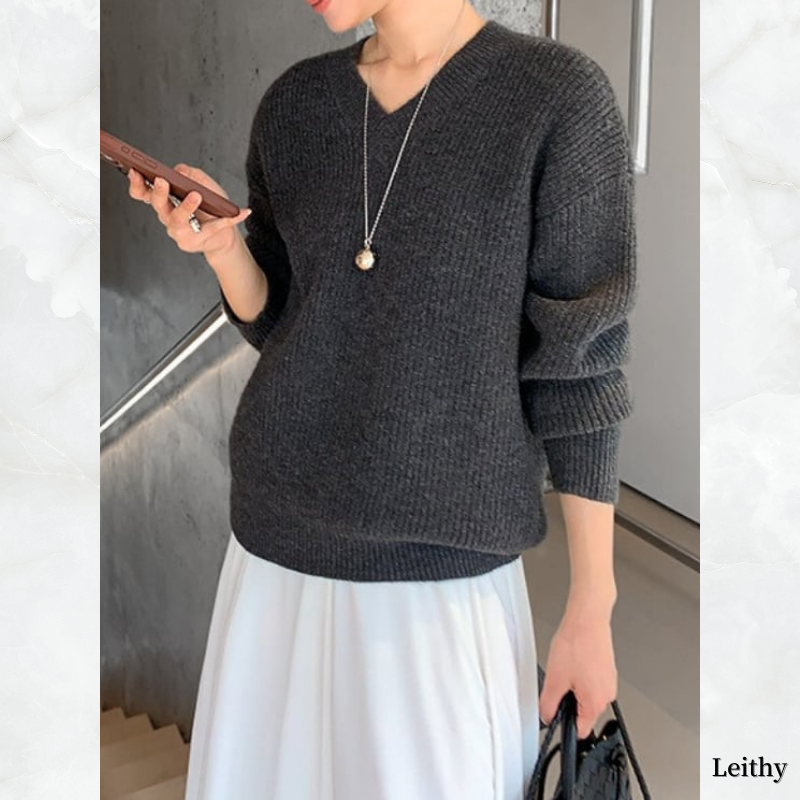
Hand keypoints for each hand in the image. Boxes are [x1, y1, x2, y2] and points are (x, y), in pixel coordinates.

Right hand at [127, 164, 251, 259]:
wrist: (223, 236)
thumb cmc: (210, 208)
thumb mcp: (205, 185)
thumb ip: (192, 175)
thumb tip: (180, 171)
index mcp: (164, 201)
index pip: (143, 193)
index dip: (137, 183)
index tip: (135, 172)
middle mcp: (167, 216)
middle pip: (158, 204)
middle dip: (159, 192)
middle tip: (162, 181)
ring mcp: (177, 231)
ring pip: (177, 219)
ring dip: (186, 206)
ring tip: (196, 195)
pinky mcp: (192, 243)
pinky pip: (210, 229)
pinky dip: (228, 220)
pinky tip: (243, 212)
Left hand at [538, 605, 617, 739]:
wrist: (587, 619)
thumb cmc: (576, 644)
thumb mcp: (554, 679)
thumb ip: (548, 704)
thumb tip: (547, 717)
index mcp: (595, 703)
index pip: (580, 731)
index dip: (565, 725)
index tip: (556, 715)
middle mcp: (607, 695)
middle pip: (583, 712)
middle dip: (568, 702)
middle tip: (559, 681)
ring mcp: (609, 681)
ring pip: (586, 696)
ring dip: (574, 687)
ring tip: (567, 666)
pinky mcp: (607, 670)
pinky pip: (591, 682)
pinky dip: (581, 675)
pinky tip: (574, 660)